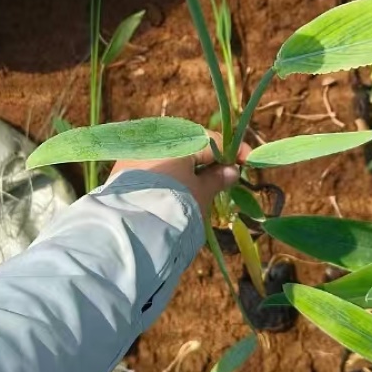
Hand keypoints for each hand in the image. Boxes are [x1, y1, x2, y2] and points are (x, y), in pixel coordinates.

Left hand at [110, 132, 250, 217]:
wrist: (131, 230)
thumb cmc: (174, 206)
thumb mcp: (201, 193)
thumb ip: (217, 178)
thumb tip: (231, 170)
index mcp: (177, 141)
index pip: (213, 140)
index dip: (234, 151)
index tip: (248, 161)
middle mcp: (154, 141)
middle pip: (189, 146)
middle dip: (208, 160)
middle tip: (225, 177)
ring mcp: (136, 155)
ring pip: (170, 157)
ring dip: (187, 169)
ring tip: (201, 188)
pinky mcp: (122, 172)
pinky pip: (153, 167)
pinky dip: (167, 176)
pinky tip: (175, 191)